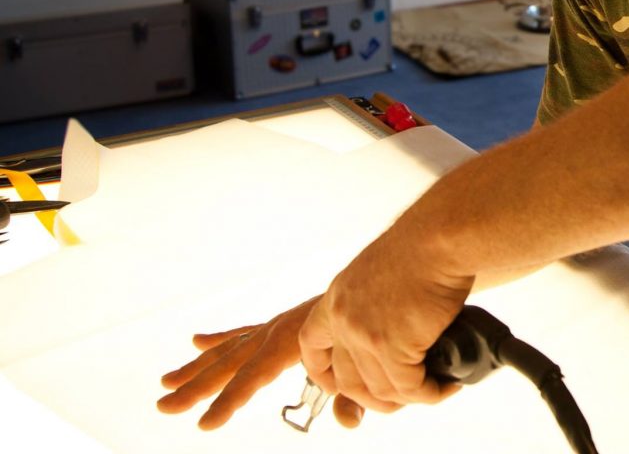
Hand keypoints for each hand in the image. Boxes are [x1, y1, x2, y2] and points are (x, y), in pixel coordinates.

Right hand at [157, 295, 364, 428]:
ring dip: (197, 367)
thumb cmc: (373, 327)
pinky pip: (244, 333)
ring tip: (165, 381)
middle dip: (196, 387)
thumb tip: (348, 422)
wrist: (383, 285)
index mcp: (293, 339)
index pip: (253, 376)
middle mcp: (277, 330)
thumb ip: (353, 395)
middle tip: (164, 406)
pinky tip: (197, 340)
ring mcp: (276, 325)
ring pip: (230, 350)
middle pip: (230, 363)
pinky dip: (222, 338)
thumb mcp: (364, 362)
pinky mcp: (280, 324)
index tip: (204, 425)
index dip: (229, 401)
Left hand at [298, 228, 474, 411]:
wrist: (439, 238)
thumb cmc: (423, 245)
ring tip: (437, 387)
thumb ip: (375, 302)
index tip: (338, 385)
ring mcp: (365, 336)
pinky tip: (448, 385)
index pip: (311, 345)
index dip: (322, 372)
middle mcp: (344, 319)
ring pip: (381, 392)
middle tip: (406, 396)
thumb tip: (397, 330)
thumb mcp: (381, 271)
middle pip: (347, 382)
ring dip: (411, 398)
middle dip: (376, 399)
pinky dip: (432, 393)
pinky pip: (411, 388)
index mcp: (337, 297)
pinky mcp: (393, 347)